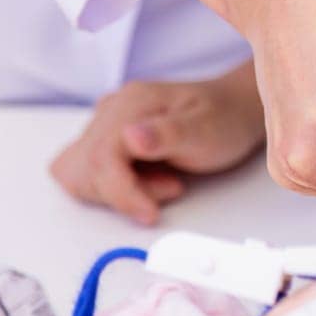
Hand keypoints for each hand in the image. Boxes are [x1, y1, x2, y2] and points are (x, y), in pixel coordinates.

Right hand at [51, 64, 265, 224]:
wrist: (234, 111)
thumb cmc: (224, 119)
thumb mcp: (206, 130)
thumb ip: (167, 134)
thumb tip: (129, 137)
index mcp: (131, 103)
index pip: (101, 157)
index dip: (122, 193)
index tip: (150, 212)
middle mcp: (110, 111)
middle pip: (86, 169)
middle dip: (126, 192)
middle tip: (172, 185)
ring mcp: (104, 125)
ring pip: (81, 174)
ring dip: (119, 190)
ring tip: (164, 178)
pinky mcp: (106, 141)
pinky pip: (87, 173)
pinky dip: (113, 186)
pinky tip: (146, 178)